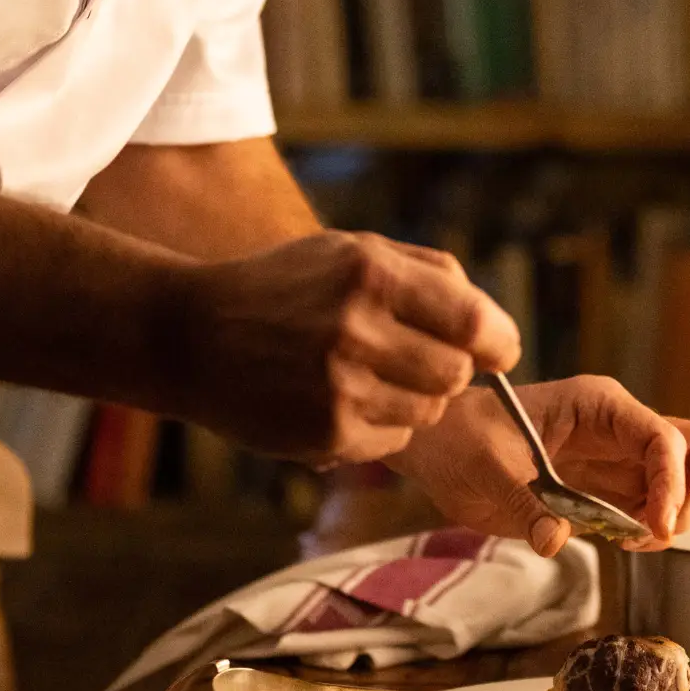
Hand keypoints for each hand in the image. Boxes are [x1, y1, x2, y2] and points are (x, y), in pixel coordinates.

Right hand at [173, 232, 519, 465]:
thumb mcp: (350, 250)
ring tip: (370, 376)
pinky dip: (381, 425)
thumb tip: (490, 323)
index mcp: (372, 273)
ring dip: (415, 399)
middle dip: (451, 370)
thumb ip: (428, 272)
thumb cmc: (283, 287)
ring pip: (430, 411)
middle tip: (419, 360)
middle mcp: (357, 328)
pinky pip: (393, 440)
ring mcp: (340, 385)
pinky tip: (342, 400)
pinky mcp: (326, 432)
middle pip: (457, 373)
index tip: (498, 351)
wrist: (190, 334)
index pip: (474, 320)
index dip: (500, 341)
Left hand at [388, 374, 689, 557]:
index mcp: (597, 406)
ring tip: (636, 541)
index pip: (660, 436)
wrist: (439, 448)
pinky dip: (654, 531)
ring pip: (681, 481)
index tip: (657, 527)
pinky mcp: (606, 492)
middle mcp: (618, 429)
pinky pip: (650, 509)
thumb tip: (556, 541)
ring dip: (679, 515)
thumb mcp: (485, 467)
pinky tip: (629, 543)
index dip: (671, 481)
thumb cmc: (461, 439)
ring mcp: (616, 460)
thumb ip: (523, 503)